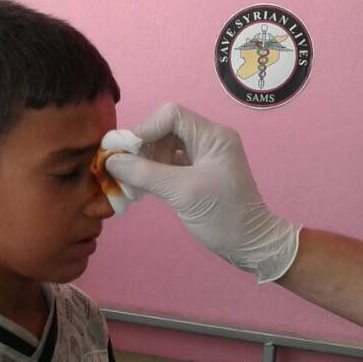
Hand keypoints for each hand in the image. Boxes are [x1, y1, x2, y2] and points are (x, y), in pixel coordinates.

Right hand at [104, 102, 299, 282]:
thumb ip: (146, 174)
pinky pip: (169, 165)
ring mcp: (204, 158)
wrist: (251, 246)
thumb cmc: (224, 217)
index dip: (144, 129)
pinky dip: (152, 174)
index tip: (123, 151)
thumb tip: (111, 161)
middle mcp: (209, 140)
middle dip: (142, 148)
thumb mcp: (183, 193)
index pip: (171, 115)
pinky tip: (139, 188)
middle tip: (122, 169)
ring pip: (164, 148)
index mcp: (213, 136)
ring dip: (144, 162)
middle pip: (165, 130)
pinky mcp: (197, 174)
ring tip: (128, 183)